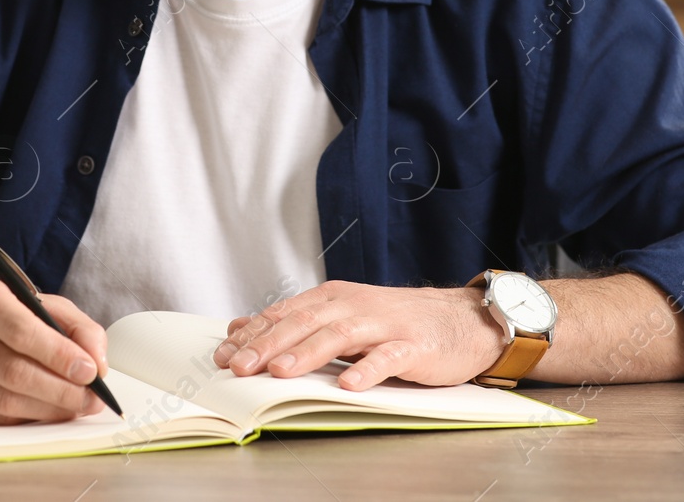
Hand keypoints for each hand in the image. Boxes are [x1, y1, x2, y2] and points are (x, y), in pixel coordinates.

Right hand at [0, 277, 109, 424]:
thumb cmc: (8, 317)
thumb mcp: (44, 306)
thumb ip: (78, 328)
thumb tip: (97, 364)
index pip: (20, 330)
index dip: (58, 354)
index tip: (90, 371)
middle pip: (13, 371)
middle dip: (60, 389)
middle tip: (91, 398)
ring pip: (5, 400)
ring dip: (49, 408)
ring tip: (76, 406)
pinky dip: (29, 417)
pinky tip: (48, 410)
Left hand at [212, 280, 504, 389]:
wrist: (461, 318)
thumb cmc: (396, 322)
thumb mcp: (341, 316)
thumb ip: (294, 321)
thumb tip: (242, 328)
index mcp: (333, 299)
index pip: (285, 314)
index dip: (253, 335)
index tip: (222, 355)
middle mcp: (354, 306)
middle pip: (305, 323)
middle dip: (269, 344)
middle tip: (239, 365)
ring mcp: (385, 325)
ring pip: (340, 336)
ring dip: (307, 353)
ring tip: (280, 371)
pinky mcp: (414, 345)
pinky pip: (389, 357)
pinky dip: (368, 369)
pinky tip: (350, 383)